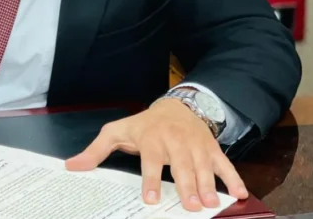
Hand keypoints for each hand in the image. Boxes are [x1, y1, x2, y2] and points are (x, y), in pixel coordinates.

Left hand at [65, 99, 247, 210]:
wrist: (176, 106)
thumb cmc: (143, 124)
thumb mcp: (116, 132)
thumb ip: (96, 151)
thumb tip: (71, 166)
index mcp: (151, 139)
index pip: (151, 161)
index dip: (150, 180)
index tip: (150, 199)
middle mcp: (175, 142)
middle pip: (181, 166)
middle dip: (186, 186)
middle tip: (190, 206)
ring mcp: (196, 145)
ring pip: (204, 166)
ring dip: (209, 185)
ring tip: (211, 204)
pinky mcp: (211, 148)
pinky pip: (225, 163)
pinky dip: (233, 178)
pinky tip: (240, 194)